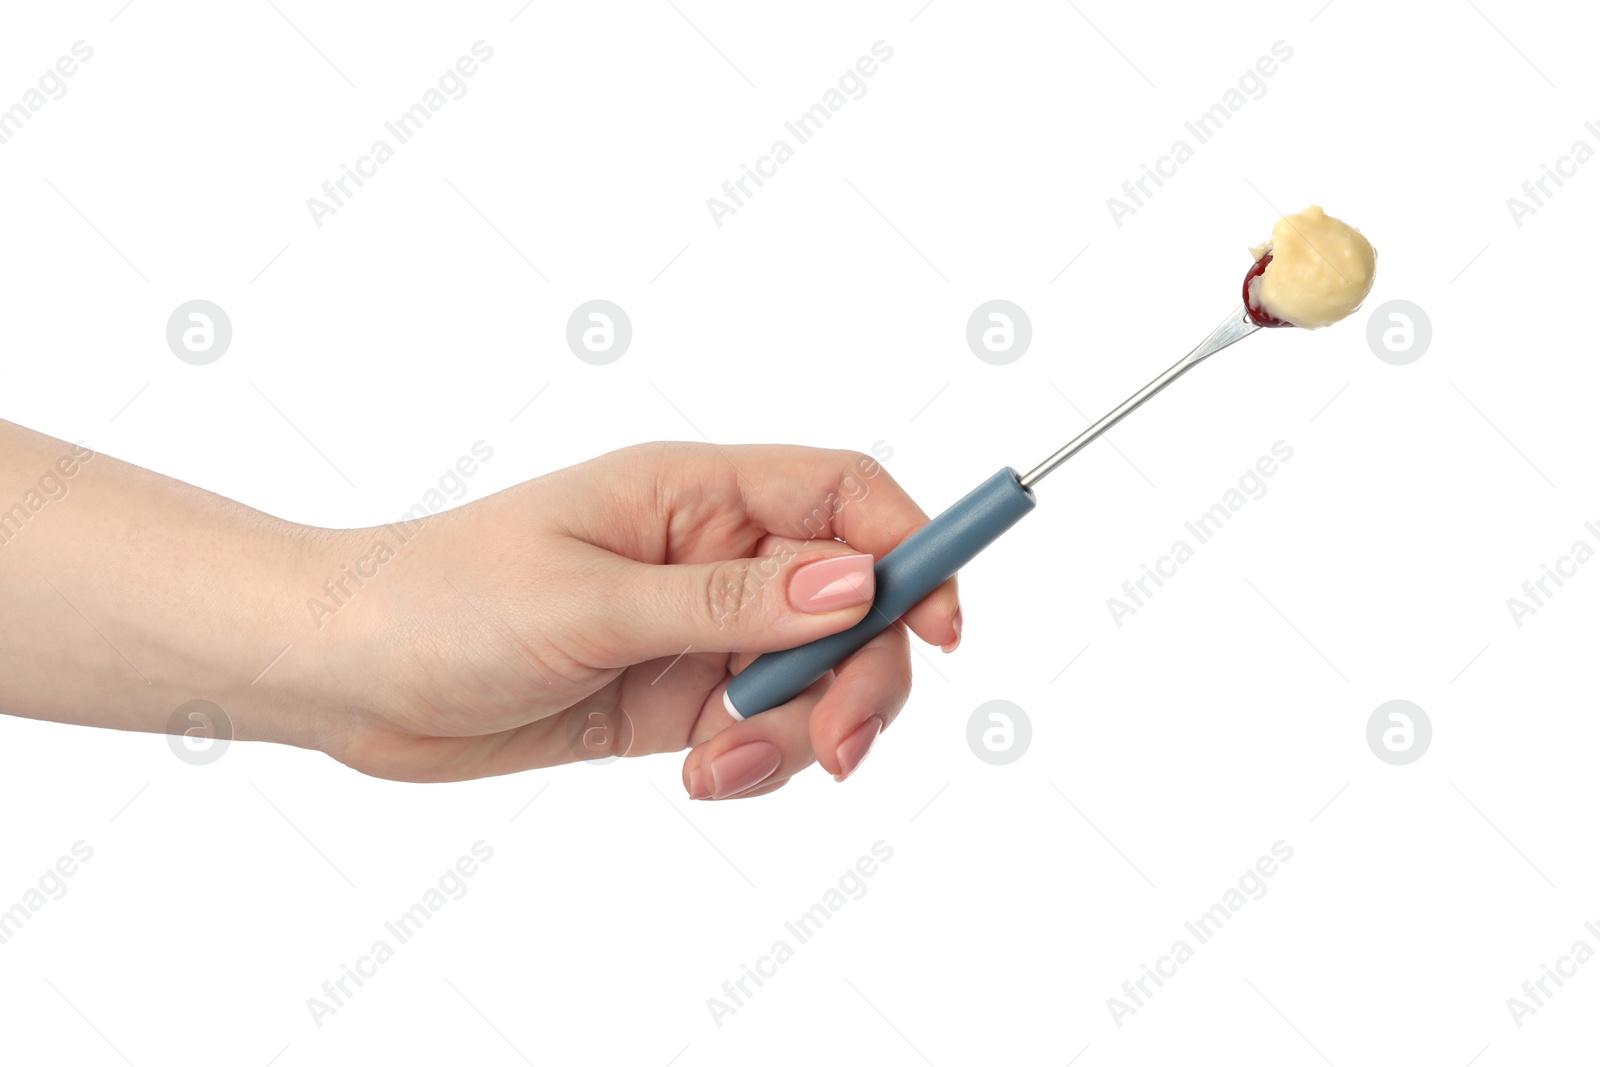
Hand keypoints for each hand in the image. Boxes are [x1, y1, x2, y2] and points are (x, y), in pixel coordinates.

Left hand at [317, 442, 961, 795]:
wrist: (346, 674)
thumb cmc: (443, 600)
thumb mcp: (591, 602)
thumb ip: (729, 602)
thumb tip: (858, 584)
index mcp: (696, 493)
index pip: (844, 495)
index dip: (913, 547)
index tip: (943, 624)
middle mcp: (713, 555)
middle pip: (851, 603)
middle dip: (861, 676)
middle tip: (836, 749)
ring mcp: (698, 629)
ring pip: (815, 676)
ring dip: (799, 733)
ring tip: (721, 769)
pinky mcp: (676, 696)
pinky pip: (762, 728)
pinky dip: (756, 761)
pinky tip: (702, 777)